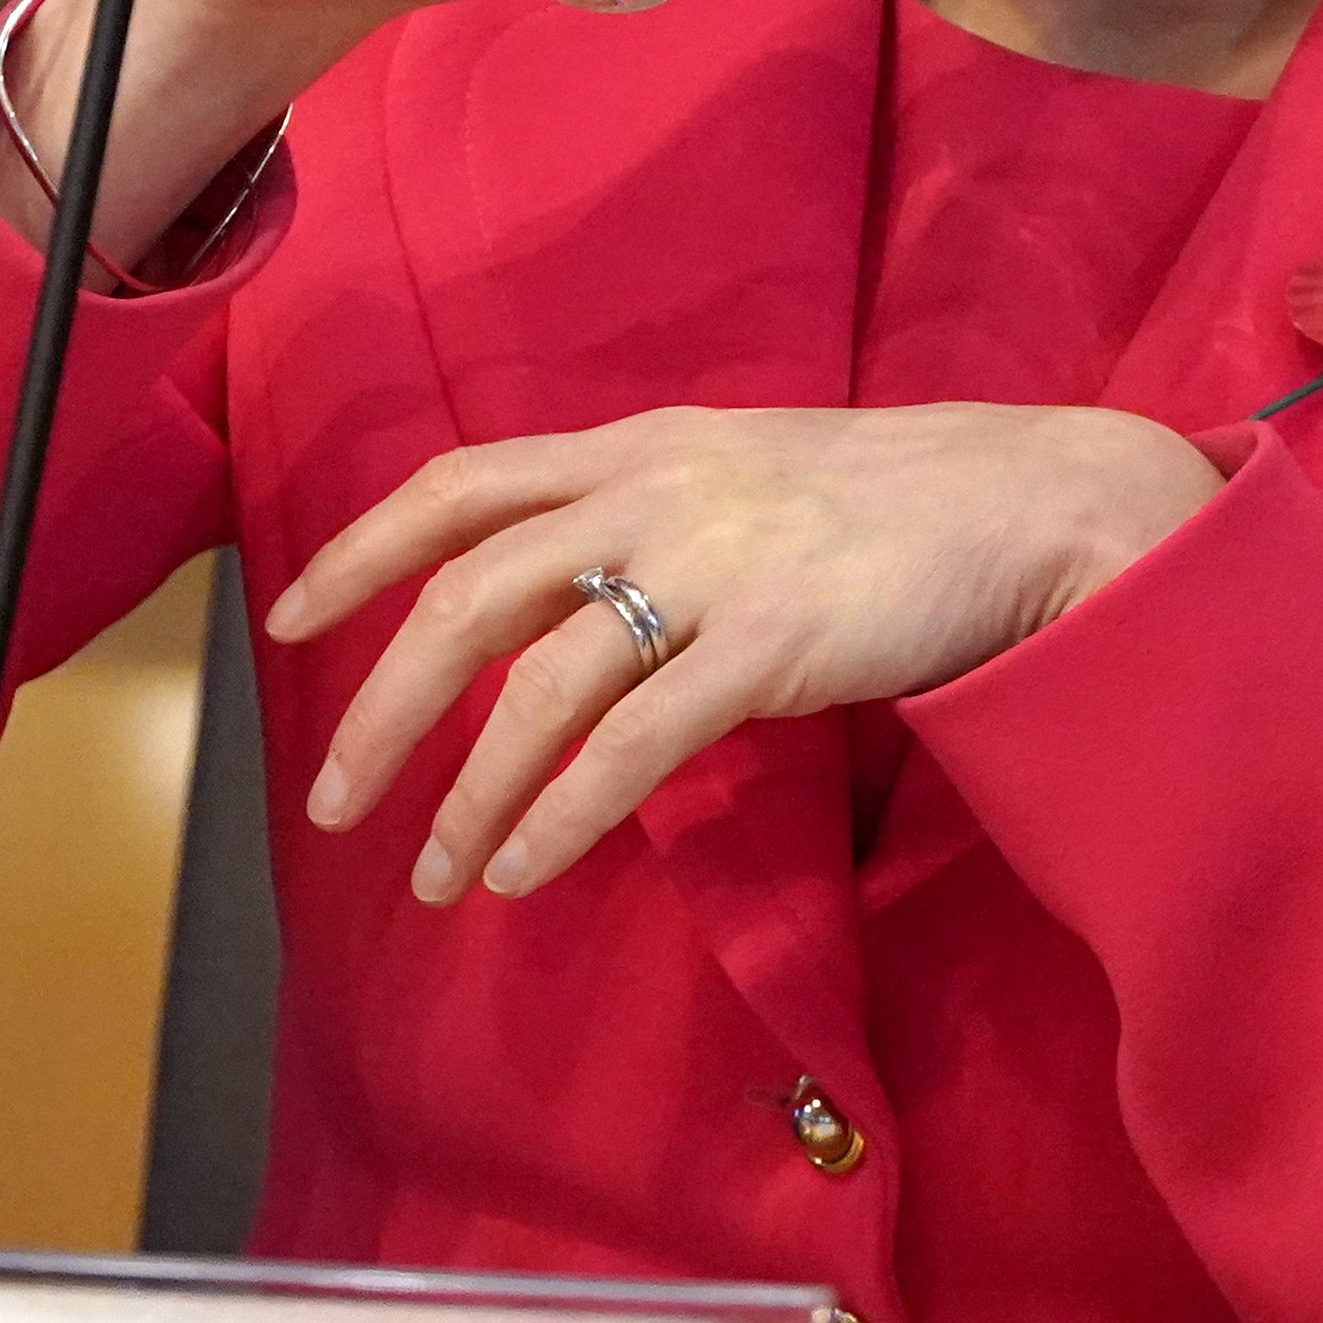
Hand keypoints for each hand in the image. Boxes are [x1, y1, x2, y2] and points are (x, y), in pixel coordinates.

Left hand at [264, 402, 1221, 903]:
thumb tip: (564, 598)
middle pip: (467, 596)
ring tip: (437, 876)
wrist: (1033, 501)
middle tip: (331, 802)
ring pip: (539, 685)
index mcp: (638, 446)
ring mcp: (713, 565)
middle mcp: (654, 492)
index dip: (361, 549)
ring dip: (470, 793)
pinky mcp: (772, 643)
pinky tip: (528, 869)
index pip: (459, 484)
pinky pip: (635, 746)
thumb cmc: (893, 504)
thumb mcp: (743, 476)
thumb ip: (648, 517)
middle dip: (382, 707)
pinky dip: (565, 815)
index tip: (289, 615)